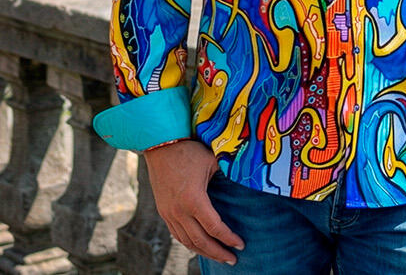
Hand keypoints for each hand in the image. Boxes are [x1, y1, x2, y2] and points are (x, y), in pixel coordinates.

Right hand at [145, 140, 241, 264]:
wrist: (159, 145)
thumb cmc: (188, 151)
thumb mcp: (212, 161)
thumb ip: (227, 176)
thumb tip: (246, 181)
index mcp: (194, 200)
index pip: (215, 228)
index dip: (229, 239)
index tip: (241, 245)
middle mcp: (179, 211)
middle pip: (201, 241)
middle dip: (218, 253)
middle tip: (233, 260)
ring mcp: (169, 213)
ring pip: (187, 242)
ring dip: (204, 252)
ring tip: (219, 257)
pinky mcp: (163, 211)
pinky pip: (177, 234)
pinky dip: (190, 244)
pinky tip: (200, 247)